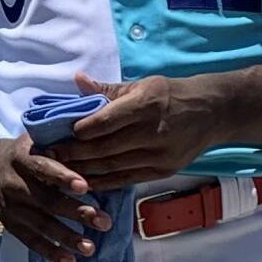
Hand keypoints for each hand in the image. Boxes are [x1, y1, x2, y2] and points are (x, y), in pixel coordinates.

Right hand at [0, 134, 109, 261]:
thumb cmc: (26, 151)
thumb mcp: (36, 139)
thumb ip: (59, 144)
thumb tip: (94, 143)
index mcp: (21, 157)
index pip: (41, 167)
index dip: (62, 177)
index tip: (84, 186)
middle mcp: (13, 182)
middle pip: (45, 200)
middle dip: (76, 212)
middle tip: (103, 221)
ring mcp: (9, 205)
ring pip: (39, 223)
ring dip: (66, 237)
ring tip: (90, 247)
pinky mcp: (9, 223)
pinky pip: (29, 240)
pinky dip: (50, 251)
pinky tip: (70, 260)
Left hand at [43, 73, 223, 190]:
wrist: (212, 112)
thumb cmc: (170, 95)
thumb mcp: (141, 85)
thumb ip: (107, 88)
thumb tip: (77, 80)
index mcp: (145, 105)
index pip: (105, 121)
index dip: (80, 130)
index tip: (59, 133)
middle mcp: (152, 132)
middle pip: (105, 147)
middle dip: (74, 153)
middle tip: (49, 154)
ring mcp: (159, 155)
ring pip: (113, 166)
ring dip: (84, 169)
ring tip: (60, 169)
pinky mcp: (163, 171)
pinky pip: (127, 179)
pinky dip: (104, 182)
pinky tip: (85, 181)